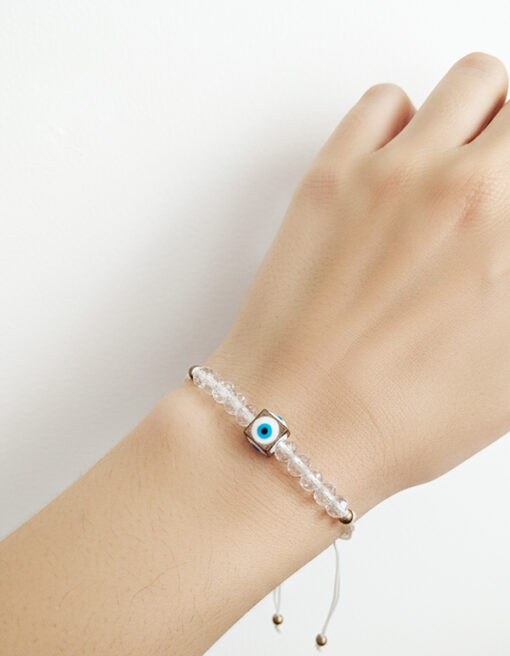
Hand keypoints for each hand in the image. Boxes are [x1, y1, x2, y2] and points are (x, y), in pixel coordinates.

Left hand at [209, 52, 509, 515]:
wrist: (301, 424)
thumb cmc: (401, 418)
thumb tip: (507, 253)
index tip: (505, 210)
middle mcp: (469, 191)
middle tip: (498, 183)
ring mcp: (397, 173)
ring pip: (471, 83)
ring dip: (477, 117)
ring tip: (460, 164)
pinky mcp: (334, 173)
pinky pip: (386, 101)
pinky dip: (402, 123)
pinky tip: (399, 169)